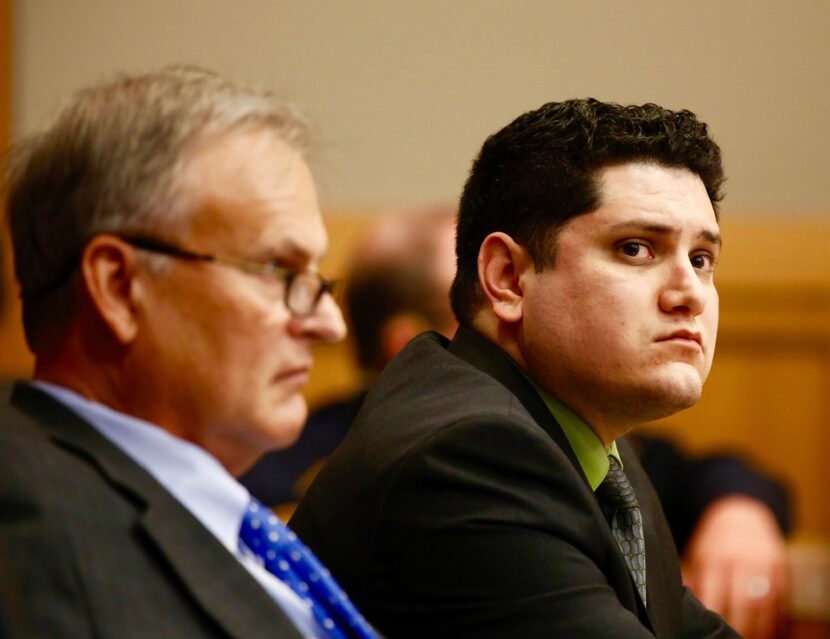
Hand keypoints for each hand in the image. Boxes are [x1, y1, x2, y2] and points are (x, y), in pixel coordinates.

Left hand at [681, 495, 787, 638]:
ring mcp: (763, 564)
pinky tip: (767, 630)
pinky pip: (781, 600)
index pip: (713, 593)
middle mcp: (740, 561)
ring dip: (759, 628)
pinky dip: (776, 619)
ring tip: (749, 637)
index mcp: (714, 558)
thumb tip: (678, 601)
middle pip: (742, 603)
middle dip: (738, 626)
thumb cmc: (713, 542)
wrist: (740, 514)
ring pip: (764, 605)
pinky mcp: (780, 568)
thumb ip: (692, 577)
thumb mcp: (698, 554)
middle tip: (730, 637)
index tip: (708, 628)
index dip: (712, 614)